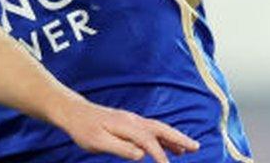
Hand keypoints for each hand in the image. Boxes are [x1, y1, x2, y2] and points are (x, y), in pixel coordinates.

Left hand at [59, 101, 198, 161]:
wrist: (73, 113)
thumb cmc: (83, 128)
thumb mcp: (97, 141)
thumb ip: (120, 148)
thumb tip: (141, 155)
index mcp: (126, 126)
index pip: (149, 142)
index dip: (160, 156)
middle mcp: (132, 120)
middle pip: (160, 129)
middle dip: (178, 138)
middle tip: (196, 147)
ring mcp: (131, 120)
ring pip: (157, 128)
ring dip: (173, 137)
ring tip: (188, 149)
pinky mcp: (128, 122)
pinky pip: (150, 128)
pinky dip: (162, 135)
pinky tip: (167, 144)